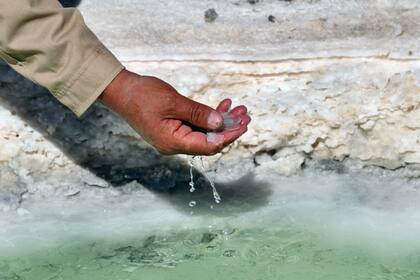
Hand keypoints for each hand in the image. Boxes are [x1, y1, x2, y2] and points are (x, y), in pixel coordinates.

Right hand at [100, 69, 250, 154]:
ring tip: (237, 108)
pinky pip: (196, 126)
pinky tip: (221, 106)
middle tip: (245, 114)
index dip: (229, 136)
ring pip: (204, 133)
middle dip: (229, 128)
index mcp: (173, 142)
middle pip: (209, 141)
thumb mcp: (174, 102)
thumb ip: (198, 113)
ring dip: (221, 121)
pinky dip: (208, 117)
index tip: (244, 124)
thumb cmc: (143, 95)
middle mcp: (175, 144)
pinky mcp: (173, 129)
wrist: (121, 91)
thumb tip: (220, 123)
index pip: (209, 145)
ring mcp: (174, 137)